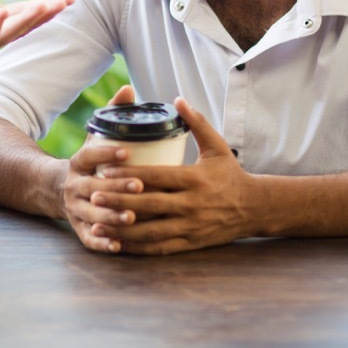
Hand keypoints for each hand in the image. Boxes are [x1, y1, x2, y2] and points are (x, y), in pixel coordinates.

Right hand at [61, 85, 142, 252]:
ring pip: (91, 215)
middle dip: (115, 188)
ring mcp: (74, 209)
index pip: (89, 156)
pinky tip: (119, 246)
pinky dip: (102, 243)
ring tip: (132, 217)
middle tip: (139, 186)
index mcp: (78, 163)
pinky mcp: (78, 229)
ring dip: (111, 217)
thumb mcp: (93, 138)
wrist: (54, 189)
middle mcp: (73, 187)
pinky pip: (88, 239)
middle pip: (92, 188)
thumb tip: (128, 89)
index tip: (127, 153)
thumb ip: (111, 115)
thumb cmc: (87, 161)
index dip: (106, 155)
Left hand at [89, 97, 251, 254]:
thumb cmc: (231, 174)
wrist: (255, 208)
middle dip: (118, 200)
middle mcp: (191, 204)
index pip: (156, 176)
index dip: (129, 174)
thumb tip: (178, 99)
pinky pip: (160, 248)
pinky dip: (137, 248)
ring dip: (122, 229)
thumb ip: (197, 123)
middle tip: (92, 195)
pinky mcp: (190, 243)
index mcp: (195, 179)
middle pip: (149, 204)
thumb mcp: (218, 146)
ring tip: (97, 222)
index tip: (105, 171)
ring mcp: (190, 226)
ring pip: (150, 231)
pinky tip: (117, 244)